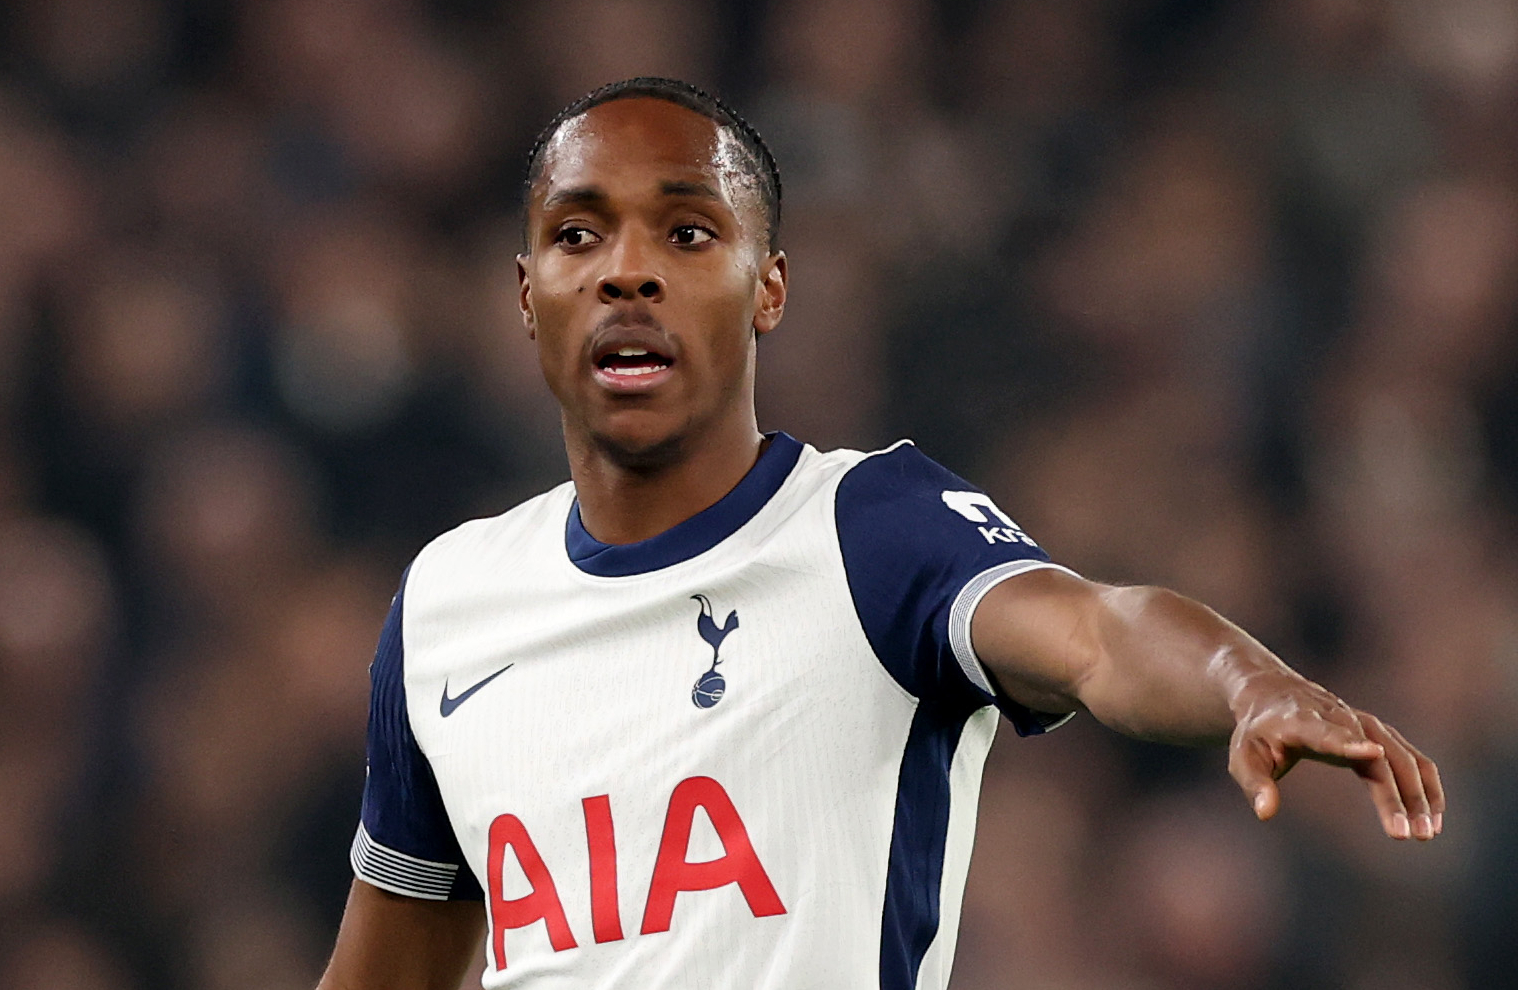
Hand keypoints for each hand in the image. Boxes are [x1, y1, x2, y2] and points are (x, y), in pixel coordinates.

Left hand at [1227, 676, 1444, 839]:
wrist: (1272, 695)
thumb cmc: (1255, 733)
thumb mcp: (1243, 757)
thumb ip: (1254, 784)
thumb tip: (1265, 813)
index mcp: (1302, 721)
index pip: (1327, 732)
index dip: (1348, 743)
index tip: (1373, 754)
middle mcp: (1340, 718)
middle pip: (1377, 755)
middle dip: (1394, 795)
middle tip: (1404, 835)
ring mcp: (1364, 724)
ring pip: (1403, 758)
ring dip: (1419, 795)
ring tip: (1426, 834)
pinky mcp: (1379, 733)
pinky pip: (1413, 759)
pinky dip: (1426, 787)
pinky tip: (1433, 819)